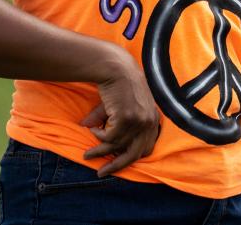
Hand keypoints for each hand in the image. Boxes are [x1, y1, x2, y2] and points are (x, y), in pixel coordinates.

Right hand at [80, 50, 159, 176]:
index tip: (118, 164)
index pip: (147, 147)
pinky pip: (109, 137)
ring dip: (100, 150)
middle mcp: (149, 122)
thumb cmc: (118, 84)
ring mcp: (139, 121)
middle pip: (135, 154)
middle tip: (102, 173)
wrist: (116, 67)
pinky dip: (98, 137)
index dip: (132, 157)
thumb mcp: (121, 106)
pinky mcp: (127, 118)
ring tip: (87, 154)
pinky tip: (91, 130)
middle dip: (117, 165)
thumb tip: (88, 130)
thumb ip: (110, 122)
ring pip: (117, 146)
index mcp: (153, 119)